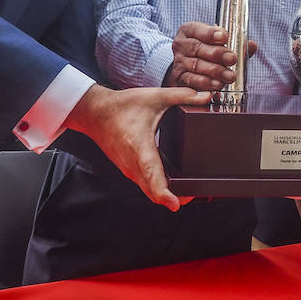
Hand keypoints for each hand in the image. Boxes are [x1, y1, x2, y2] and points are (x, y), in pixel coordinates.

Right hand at [64, 83, 209, 210]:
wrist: (94, 113)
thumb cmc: (121, 106)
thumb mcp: (154, 97)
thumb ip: (182, 95)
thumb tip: (206, 96)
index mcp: (139, 146)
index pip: (152, 174)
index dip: (163, 192)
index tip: (175, 204)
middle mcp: (132, 163)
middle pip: (152, 191)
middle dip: (172, 198)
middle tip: (193, 196)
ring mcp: (128, 169)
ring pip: (147, 190)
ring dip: (164, 194)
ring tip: (187, 191)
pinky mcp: (127, 169)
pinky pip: (143, 184)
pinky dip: (156, 188)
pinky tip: (169, 183)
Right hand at [164, 21, 256, 90]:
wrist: (187, 69)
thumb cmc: (206, 52)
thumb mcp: (218, 43)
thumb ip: (235, 43)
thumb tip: (251, 45)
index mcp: (189, 31)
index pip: (197, 29)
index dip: (210, 33)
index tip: (224, 37)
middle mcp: (181, 45)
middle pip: (197, 48)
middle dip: (217, 54)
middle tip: (232, 58)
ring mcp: (179, 62)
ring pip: (196, 65)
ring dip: (215, 71)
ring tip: (230, 75)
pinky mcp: (179, 79)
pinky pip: (192, 81)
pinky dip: (206, 83)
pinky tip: (218, 85)